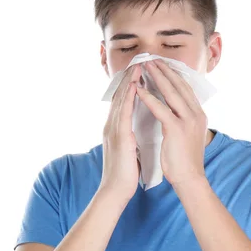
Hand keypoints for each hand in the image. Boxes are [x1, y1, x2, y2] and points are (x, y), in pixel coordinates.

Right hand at [99, 63, 141, 200]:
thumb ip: (131, 136)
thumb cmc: (125, 173)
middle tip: (138, 60)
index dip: (130, 86)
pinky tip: (135, 85)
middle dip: (129, 78)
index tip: (139, 71)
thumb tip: (137, 130)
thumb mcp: (129, 149)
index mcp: (115, 128)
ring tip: (138, 66)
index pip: (123, 102)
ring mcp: (113, 130)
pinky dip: (129, 97)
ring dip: (129, 81)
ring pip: (121, 100)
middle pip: (120, 96)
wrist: (116, 190)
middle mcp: (111, 125)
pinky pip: (124, 112)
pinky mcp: (118, 136)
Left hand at [135, 58, 208, 186]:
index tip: (162, 64)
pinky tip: (138, 90)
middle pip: (179, 85)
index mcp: (199, 114)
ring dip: (157, 77)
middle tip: (152, 59)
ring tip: (145, 66)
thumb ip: (185, 120)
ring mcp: (188, 120)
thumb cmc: (185, 160)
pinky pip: (161, 108)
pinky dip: (148, 98)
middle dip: (165, 70)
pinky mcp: (176, 129)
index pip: (185, 88)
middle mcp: (196, 114)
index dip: (173, 75)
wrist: (189, 178)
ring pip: (171, 93)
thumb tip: (178, 110)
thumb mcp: (189, 134)